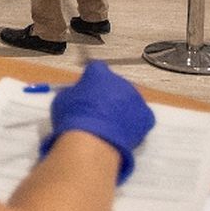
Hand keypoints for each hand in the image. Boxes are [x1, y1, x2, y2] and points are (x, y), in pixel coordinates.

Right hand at [41, 61, 154, 183]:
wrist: (93, 140)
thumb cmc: (73, 117)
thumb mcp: (63, 99)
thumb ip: (72, 92)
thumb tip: (76, 96)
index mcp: (98, 72)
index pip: (96, 70)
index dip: (90, 82)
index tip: (85, 94)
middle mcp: (120, 80)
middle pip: (115, 85)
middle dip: (108, 96)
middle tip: (97, 112)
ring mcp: (135, 98)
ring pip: (129, 101)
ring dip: (121, 110)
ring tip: (109, 126)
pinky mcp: (146, 116)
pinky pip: (141, 118)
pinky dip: (133, 124)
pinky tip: (122, 133)